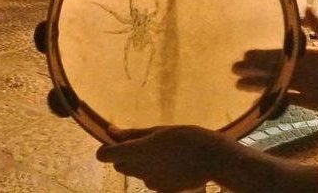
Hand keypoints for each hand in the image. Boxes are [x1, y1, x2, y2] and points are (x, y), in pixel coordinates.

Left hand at [97, 125, 233, 191]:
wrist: (212, 159)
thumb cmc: (186, 137)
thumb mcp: (159, 130)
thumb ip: (133, 133)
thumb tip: (111, 131)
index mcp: (136, 152)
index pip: (104, 155)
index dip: (107, 148)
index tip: (118, 140)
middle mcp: (139, 170)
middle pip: (119, 165)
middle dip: (125, 156)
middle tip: (144, 143)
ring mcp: (150, 182)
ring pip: (136, 173)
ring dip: (141, 163)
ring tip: (163, 152)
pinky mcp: (162, 190)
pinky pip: (151, 180)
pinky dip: (156, 172)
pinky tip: (173, 163)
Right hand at [234, 11, 317, 113]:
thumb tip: (305, 8)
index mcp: (304, 55)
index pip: (278, 54)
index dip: (261, 55)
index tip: (245, 54)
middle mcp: (299, 69)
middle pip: (271, 69)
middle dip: (253, 70)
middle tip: (233, 69)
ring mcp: (301, 85)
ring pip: (274, 84)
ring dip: (257, 85)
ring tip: (238, 85)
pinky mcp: (306, 100)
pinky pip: (285, 100)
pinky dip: (272, 100)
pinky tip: (258, 101)